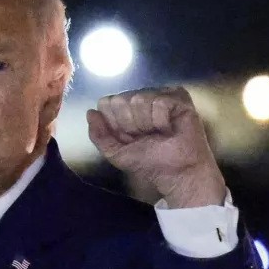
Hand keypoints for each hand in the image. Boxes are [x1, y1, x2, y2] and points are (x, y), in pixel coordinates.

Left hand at [87, 87, 225, 207]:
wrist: (176, 173)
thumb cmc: (148, 163)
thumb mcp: (115, 153)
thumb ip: (98, 135)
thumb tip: (90, 112)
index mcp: (125, 109)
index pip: (106, 103)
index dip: (115, 124)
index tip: (129, 138)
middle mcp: (140, 98)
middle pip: (121, 100)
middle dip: (130, 124)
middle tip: (146, 136)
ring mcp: (159, 95)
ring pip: (139, 99)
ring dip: (147, 123)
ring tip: (160, 133)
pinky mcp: (178, 96)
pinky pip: (159, 101)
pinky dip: (162, 120)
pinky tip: (170, 128)